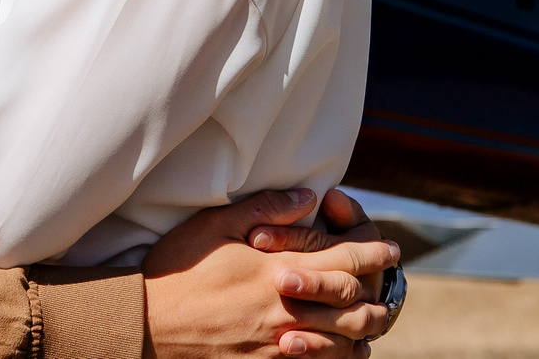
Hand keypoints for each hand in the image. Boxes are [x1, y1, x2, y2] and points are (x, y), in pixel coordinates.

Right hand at [145, 189, 399, 358]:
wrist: (147, 325)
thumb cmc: (178, 269)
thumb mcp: (215, 223)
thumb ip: (266, 207)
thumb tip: (307, 197)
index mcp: (279, 270)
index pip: (343, 261)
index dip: (373, 252)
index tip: (390, 247)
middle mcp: (287, 310)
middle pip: (352, 306)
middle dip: (377, 294)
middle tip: (391, 285)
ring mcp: (277, 344)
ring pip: (340, 342)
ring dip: (362, 331)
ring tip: (373, 322)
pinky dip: (335, 358)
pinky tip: (341, 353)